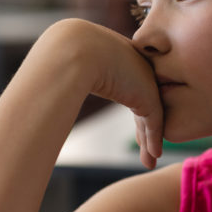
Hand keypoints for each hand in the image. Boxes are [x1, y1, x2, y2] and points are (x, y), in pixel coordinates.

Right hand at [42, 19, 163, 168]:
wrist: (77, 50)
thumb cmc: (68, 55)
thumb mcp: (75, 67)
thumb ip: (77, 77)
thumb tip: (57, 87)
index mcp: (123, 57)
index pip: (131, 88)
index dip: (135, 111)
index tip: (137, 133)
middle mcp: (138, 68)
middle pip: (145, 104)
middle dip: (146, 130)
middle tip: (148, 149)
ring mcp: (146, 82)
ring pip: (151, 116)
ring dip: (149, 142)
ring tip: (149, 161)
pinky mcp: (148, 97)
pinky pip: (154, 123)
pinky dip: (153, 141)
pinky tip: (152, 157)